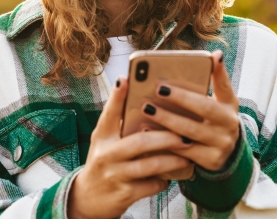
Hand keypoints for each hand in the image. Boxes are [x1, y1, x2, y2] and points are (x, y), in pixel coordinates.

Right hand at [67, 77, 192, 218]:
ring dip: (173, 159)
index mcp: (102, 136)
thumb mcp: (105, 141)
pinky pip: (151, 185)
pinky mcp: (124, 194)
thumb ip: (120, 123)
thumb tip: (147, 102)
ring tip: (188, 154)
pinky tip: (173, 175)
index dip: (117, 96)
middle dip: (166, 137)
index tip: (126, 78)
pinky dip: (164, 180)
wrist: (87, 198)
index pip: (109, 113)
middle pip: (140, 141)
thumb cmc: (104, 161)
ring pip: (151, 164)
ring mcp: (115, 174)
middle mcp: (106, 154)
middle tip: (185, 134)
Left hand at [141, 49, 239, 171]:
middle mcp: (229, 125)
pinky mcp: (210, 161)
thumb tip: (215, 54)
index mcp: (230, 105)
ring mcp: (221, 144)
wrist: (225, 154)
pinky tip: (147, 130)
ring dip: (167, 120)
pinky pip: (183, 150)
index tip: (213, 56)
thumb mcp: (219, 101)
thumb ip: (213, 80)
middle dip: (181, 98)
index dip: (220, 72)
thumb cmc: (213, 120)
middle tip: (158, 89)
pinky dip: (164, 140)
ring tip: (147, 108)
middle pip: (204, 109)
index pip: (225, 86)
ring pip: (190, 131)